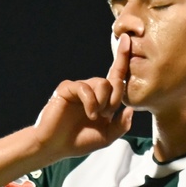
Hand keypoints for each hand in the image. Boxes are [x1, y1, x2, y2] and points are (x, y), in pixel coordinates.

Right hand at [33, 34, 133, 157]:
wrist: (54, 146)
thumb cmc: (78, 141)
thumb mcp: (106, 137)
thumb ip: (121, 125)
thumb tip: (130, 109)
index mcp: (102, 99)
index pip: (116, 76)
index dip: (122, 58)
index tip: (128, 39)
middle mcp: (91, 90)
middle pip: (112, 82)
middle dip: (114, 100)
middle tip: (104, 116)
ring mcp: (78, 88)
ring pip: (102, 84)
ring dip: (102, 103)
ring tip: (94, 117)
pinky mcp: (66, 88)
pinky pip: (85, 88)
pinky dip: (91, 103)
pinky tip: (89, 114)